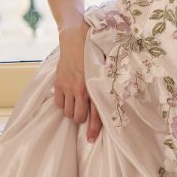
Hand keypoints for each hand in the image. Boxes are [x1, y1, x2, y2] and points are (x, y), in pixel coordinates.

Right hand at [54, 22, 102, 142]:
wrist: (75, 37)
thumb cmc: (94, 51)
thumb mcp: (106, 67)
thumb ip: (108, 83)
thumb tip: (118, 99)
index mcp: (95, 86)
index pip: (95, 113)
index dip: (93, 129)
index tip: (91, 139)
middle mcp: (82, 89)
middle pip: (79, 117)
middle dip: (81, 120)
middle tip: (83, 114)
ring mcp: (68, 87)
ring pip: (68, 113)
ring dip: (72, 113)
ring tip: (76, 106)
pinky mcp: (59, 83)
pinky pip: (58, 104)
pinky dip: (63, 105)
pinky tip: (67, 99)